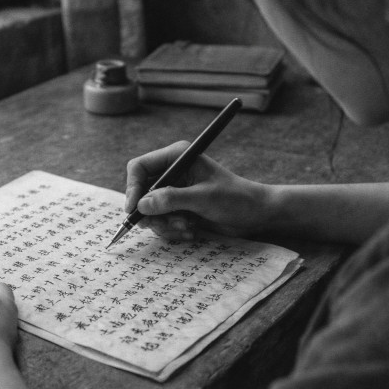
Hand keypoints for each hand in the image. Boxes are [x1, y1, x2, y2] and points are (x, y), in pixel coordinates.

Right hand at [125, 141, 270, 239]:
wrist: (255, 214)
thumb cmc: (235, 199)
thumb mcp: (204, 198)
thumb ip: (172, 199)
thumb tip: (142, 205)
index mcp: (177, 157)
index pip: (139, 167)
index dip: (132, 188)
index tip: (134, 210)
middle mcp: (172, 172)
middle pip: (140, 192)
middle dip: (152, 213)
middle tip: (168, 223)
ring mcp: (174, 191)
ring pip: (149, 211)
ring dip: (165, 224)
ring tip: (187, 226)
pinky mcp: (177, 208)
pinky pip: (160, 222)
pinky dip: (172, 230)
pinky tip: (191, 231)